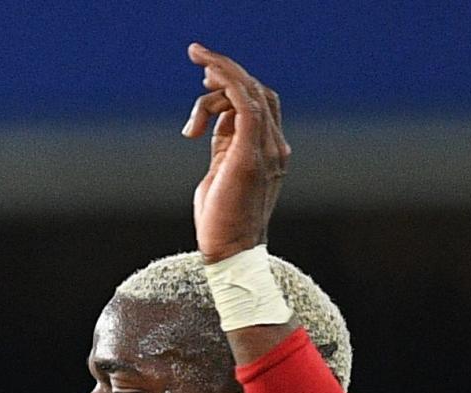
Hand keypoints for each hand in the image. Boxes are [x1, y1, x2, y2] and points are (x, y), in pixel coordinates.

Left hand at [184, 44, 288, 261]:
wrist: (229, 255)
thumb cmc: (220, 223)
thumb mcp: (218, 175)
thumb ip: (222, 147)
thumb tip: (213, 125)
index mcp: (267, 151)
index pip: (258, 103)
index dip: (234, 84)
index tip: (204, 77)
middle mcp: (273, 146)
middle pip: (256, 91)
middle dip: (227, 71)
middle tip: (197, 58)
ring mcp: (266, 150)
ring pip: (250, 93)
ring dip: (223, 73)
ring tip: (198, 70)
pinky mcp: (250, 155)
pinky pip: (245, 105)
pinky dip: (227, 83)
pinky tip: (208, 74)